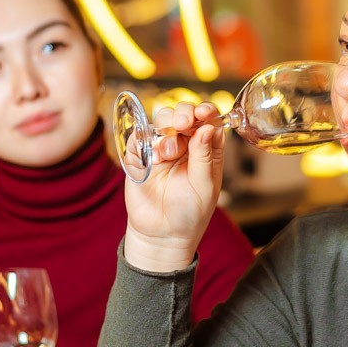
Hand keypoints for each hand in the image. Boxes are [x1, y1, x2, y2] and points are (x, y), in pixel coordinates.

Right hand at [123, 101, 225, 273]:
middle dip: (183, 114)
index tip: (203, 112)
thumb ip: (204, 156)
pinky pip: (138, 137)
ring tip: (167, 153)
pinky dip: (144, 142)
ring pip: (161, 120)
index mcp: (207, 148)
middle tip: (182, 124)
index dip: (206, 111)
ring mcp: (162, 148)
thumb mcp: (204, 186)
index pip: (209, 120)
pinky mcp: (140, 155)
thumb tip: (208, 128)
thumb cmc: (189, 213)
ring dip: (165, 129)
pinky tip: (152, 160)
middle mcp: (186, 144)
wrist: (161, 235)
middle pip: (184, 114)